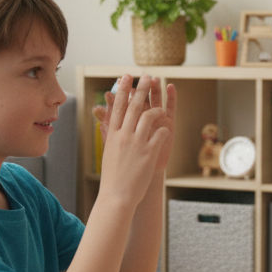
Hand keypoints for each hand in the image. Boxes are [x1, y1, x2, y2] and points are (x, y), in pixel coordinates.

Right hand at [96, 74, 169, 202]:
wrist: (117, 196)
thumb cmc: (112, 177)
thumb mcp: (108, 152)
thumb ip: (110, 136)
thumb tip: (106, 123)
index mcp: (112, 135)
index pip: (117, 107)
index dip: (122, 90)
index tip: (125, 77)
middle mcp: (123, 136)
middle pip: (133, 106)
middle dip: (141, 89)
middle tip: (147, 75)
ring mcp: (136, 143)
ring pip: (148, 117)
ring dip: (155, 109)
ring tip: (159, 108)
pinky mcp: (149, 152)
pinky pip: (160, 133)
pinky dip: (164, 129)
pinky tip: (165, 130)